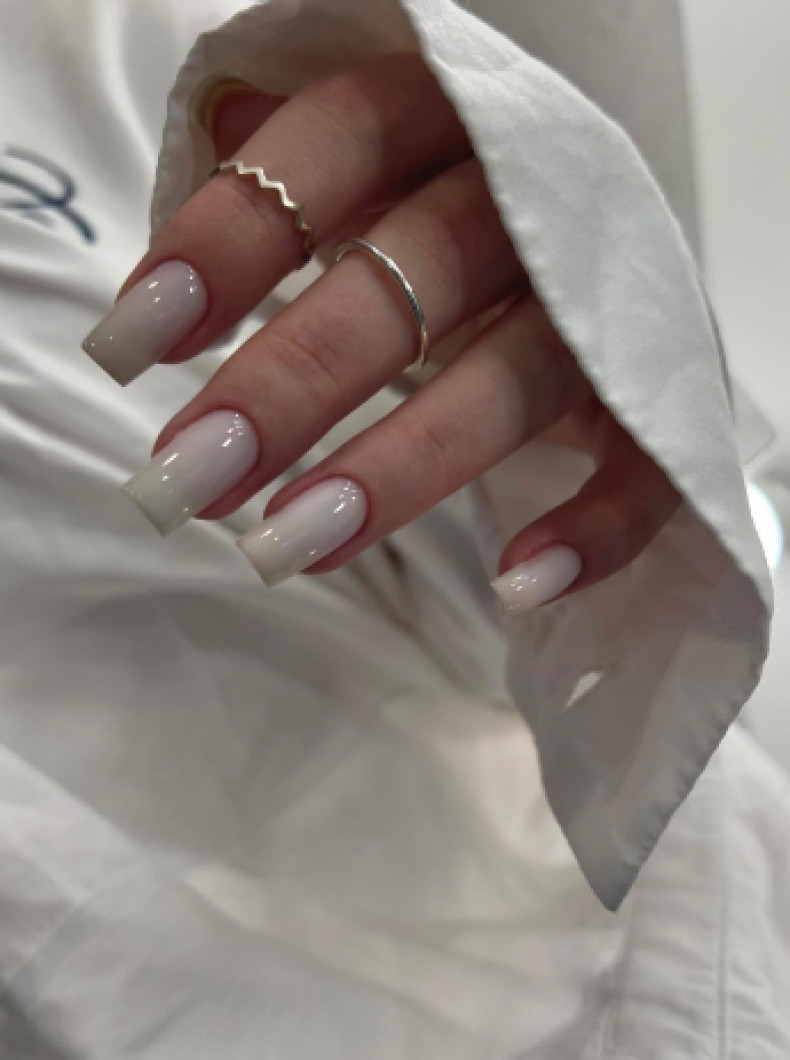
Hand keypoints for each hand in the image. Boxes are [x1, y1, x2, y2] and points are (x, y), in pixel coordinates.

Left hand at [82, 54, 679, 611]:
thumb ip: (276, 196)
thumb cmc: (439, 224)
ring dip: (402, 466)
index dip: (235, 237)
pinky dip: (597, 528)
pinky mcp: (657, 395)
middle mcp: (535, 202)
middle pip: (417, 274)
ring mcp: (608, 303)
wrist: (590, 250)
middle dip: (294, 380)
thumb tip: (164, 277)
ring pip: (516, 380)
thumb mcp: (365, 180)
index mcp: (453, 122)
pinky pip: (647, 464)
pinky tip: (515, 584)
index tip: (136, 341)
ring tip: (287, 548)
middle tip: (190, 474)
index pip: (339, 145)